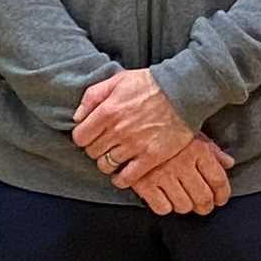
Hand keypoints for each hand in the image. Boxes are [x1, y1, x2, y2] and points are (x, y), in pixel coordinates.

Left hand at [72, 68, 196, 180]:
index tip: (91, 136)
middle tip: (106, 145)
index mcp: (107, 111)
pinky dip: (121, 179)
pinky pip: (127, 178)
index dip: (84, 138)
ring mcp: (134, 145)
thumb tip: (77, 117)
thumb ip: (92, 96)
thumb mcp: (117, 80)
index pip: (80, 137)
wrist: (183, 92)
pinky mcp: (151, 157)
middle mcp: (118, 130)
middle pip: (92, 152)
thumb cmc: (150, 84)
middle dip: (96, 149)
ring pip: (106, 166)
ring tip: (116, 157)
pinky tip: (123, 173)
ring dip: (108, 163)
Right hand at [130, 136, 232, 216]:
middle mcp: (182, 164)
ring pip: (183, 205)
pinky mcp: (144, 183)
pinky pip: (161, 207)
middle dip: (206, 206)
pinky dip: (165, 207)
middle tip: (203, 206)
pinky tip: (165, 199)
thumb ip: (212, 149)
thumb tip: (228, 163)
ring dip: (186, 207)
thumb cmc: (163, 128)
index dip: (222, 194)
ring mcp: (162, 175)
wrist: (129, 122)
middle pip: (203, 197)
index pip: (218, 180)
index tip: (220, 199)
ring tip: (183, 201)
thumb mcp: (191, 132)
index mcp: (197, 150)